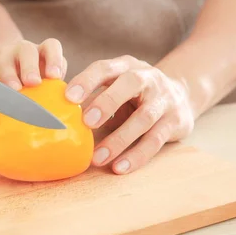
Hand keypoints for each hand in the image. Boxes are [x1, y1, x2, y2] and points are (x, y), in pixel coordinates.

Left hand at [0, 38, 67, 89]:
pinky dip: (63, 71)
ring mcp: (40, 51)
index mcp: (3, 60)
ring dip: (54, 61)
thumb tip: (2, 124)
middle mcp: (22, 51)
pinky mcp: (55, 58)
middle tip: (33, 82)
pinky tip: (64, 87)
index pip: (4, 65)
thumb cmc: (0, 84)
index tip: (14, 89)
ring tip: (55, 77)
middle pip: (27, 51)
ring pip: (50, 46)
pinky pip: (62, 60)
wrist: (8, 65)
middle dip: (30, 67)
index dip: (9, 76)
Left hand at [65, 55, 194, 173]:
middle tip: (86, 122)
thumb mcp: (114, 85)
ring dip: (120, 139)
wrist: (182, 94)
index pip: (105, 68)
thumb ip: (90, 96)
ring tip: (98, 158)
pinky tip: (120, 167)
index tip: (69, 97)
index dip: (87, 80)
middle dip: (108, 102)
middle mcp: (148, 78)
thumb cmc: (133, 93)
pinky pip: (155, 140)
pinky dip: (137, 156)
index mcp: (126, 66)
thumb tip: (53, 114)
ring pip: (144, 118)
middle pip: (130, 84)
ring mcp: (164, 99)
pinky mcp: (175, 121)